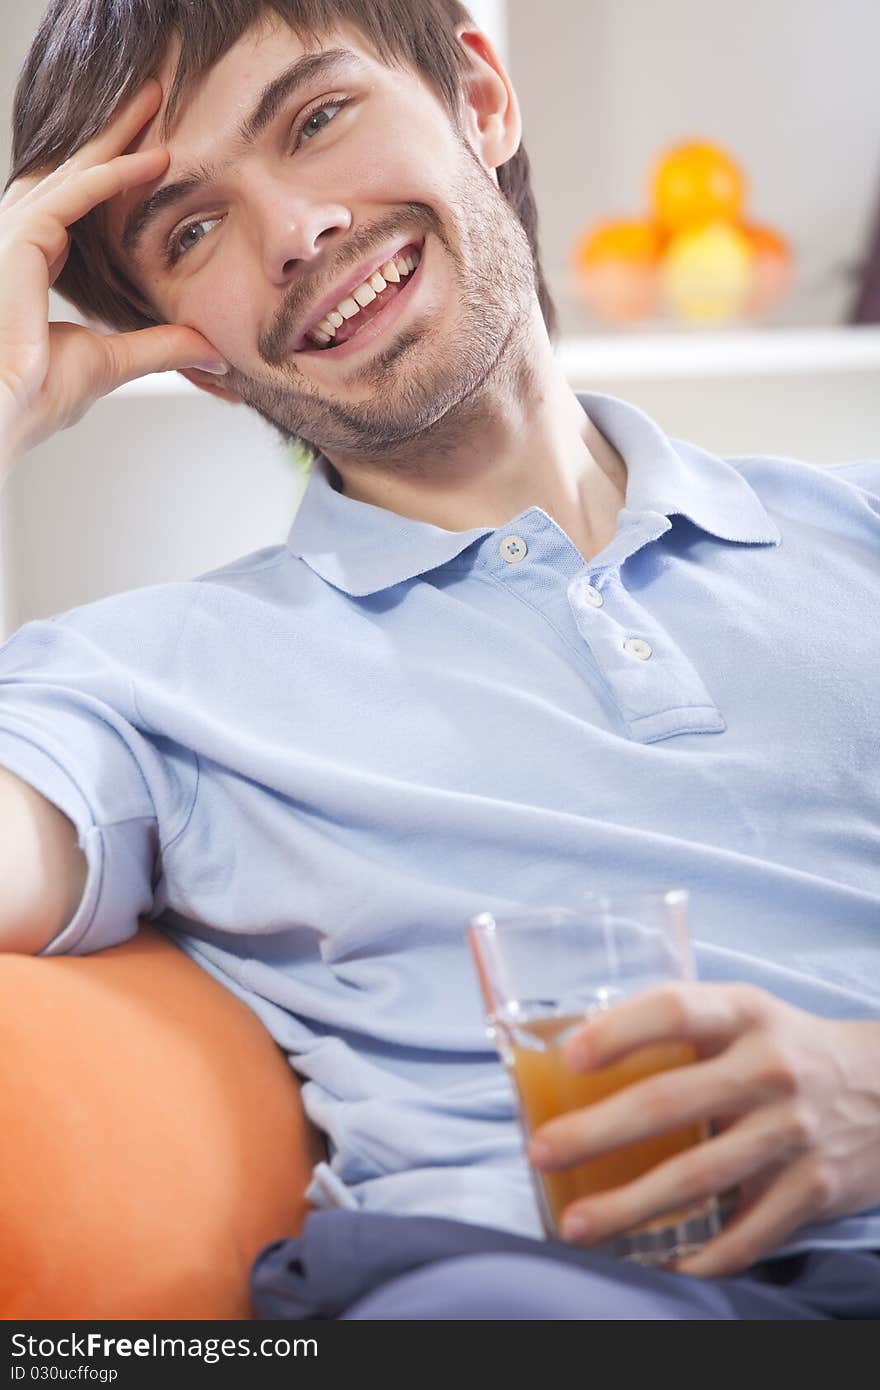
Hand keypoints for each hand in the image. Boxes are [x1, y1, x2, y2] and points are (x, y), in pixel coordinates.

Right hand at [0, 78, 227, 472]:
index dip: (116, 171)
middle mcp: (20, 240)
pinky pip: (71, 196)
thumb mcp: (116, 362)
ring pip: (72, 170)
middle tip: (155, 100)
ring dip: (117, 137)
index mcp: (34, 262)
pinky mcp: (18, 241)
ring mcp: (14, 236)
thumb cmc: (38, 396)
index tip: (158, 151)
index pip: (77, 200)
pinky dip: (111, 177)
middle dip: (114, 134)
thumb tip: (212, 349)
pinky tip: (151, 161)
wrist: (6, 414)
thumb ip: (161, 347)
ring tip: (156, 105)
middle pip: (72, 171)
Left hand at [527, 982, 879, 1276]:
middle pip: (670, 1102)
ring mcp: (793, 1132)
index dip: (619, 1031)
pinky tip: (655, 1263)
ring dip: (629, 1206)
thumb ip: (680, 1029)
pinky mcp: (813, 1189)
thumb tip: (573, 1058)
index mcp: (744, 1013)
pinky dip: (699, 1255)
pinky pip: (747, 1233)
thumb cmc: (784, 1048)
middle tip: (540, 1152)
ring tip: (576, 1224)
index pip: (675, 1009)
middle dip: (596, 1133)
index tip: (570, 1058)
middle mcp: (770, 1069)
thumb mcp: (743, 1014)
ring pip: (698, 1177)